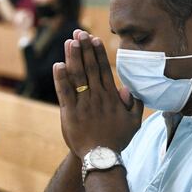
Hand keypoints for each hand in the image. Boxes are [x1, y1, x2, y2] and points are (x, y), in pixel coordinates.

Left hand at [53, 29, 142, 158]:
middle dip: (84, 49)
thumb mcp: (133, 122)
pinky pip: (64, 92)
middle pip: (89, 68)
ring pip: (77, 77)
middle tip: (79, 33)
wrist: (101, 158)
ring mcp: (83, 104)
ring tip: (70, 42)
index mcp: (111, 97)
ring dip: (73, 58)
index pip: (103, 70)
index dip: (98, 54)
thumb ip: (134, 104)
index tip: (94, 39)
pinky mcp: (70, 113)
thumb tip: (128, 87)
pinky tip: (58, 65)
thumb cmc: (117, 140)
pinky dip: (61, 78)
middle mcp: (97, 97)